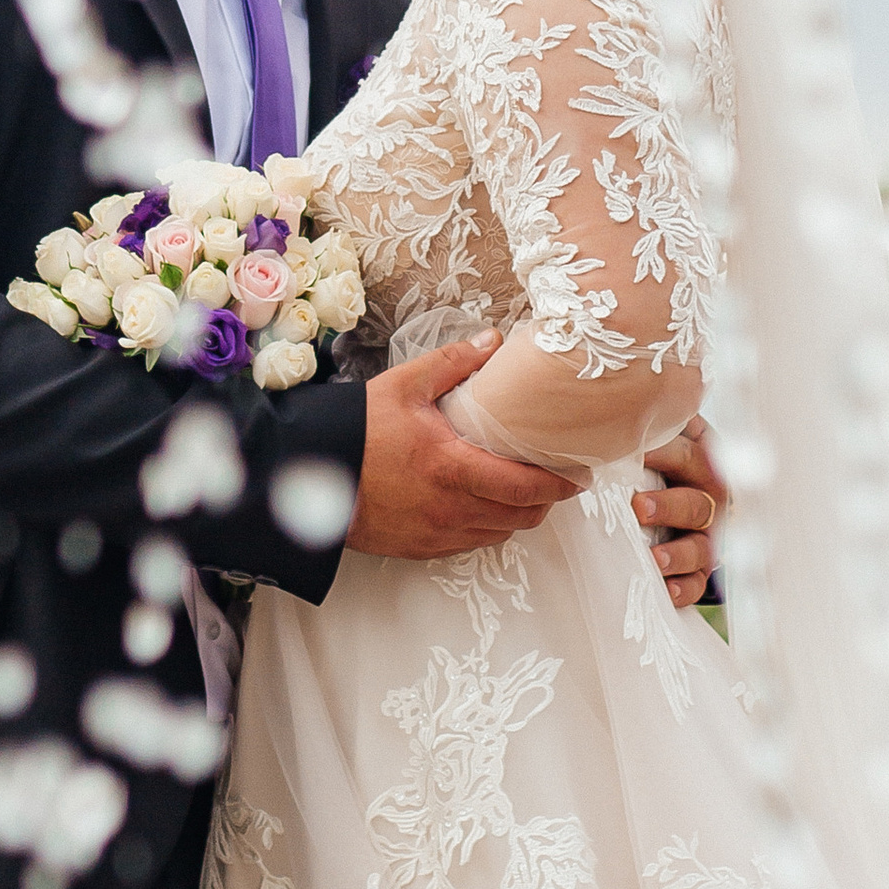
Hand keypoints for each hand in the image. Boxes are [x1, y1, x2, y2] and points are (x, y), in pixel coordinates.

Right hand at [348, 338, 577, 560]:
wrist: (309, 476)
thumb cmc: (357, 430)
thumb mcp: (404, 385)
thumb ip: (454, 363)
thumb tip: (493, 340)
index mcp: (452, 467)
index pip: (525, 488)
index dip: (559, 486)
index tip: (579, 476)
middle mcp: (450, 508)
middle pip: (520, 517)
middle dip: (545, 501)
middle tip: (556, 480)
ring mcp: (436, 534)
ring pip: (498, 534)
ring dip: (517, 516)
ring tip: (522, 491)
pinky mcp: (420, 548)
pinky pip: (470, 544)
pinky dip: (486, 527)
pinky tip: (483, 505)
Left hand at [634, 415, 724, 610]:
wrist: (668, 491)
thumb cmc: (654, 457)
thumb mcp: (657, 434)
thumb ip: (643, 426)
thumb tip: (600, 414)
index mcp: (700, 455)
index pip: (691, 453)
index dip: (665, 454)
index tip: (635, 455)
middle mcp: (709, 495)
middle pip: (698, 499)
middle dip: (669, 505)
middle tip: (639, 507)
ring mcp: (706, 533)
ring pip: (701, 545)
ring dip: (678, 551)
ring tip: (654, 557)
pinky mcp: (698, 567)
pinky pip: (699, 582)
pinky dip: (684, 587)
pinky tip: (666, 588)